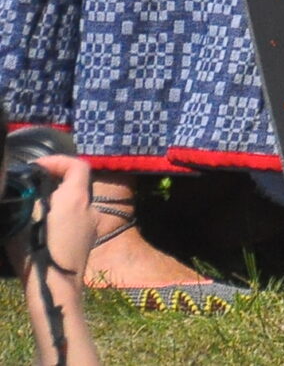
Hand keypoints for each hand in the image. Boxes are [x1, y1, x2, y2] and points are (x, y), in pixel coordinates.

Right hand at [28, 156, 94, 280]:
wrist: (54, 291)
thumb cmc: (36, 253)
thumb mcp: (23, 221)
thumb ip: (27, 199)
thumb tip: (27, 188)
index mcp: (76, 199)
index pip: (77, 166)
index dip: (58, 161)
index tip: (37, 166)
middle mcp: (90, 209)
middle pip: (77, 183)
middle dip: (55, 180)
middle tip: (31, 184)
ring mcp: (92, 226)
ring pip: (77, 202)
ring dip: (58, 199)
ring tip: (32, 205)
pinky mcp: (88, 241)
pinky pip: (77, 218)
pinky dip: (62, 214)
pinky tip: (42, 225)